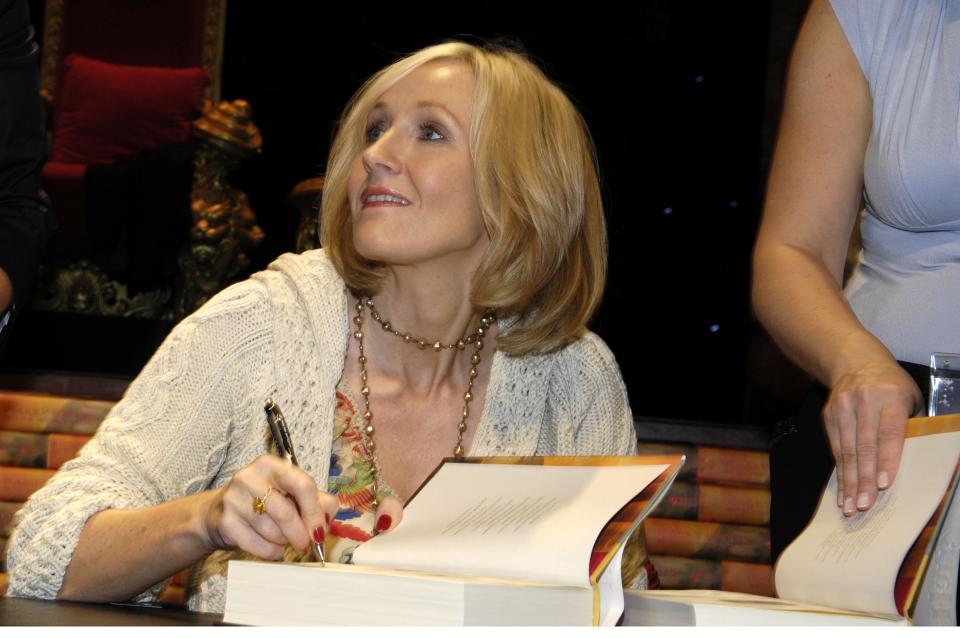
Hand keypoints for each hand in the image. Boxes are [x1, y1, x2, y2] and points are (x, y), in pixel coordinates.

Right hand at [201, 455, 337, 559]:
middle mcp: (250, 477)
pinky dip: (271, 552)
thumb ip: (317, 502)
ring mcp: (234, 499)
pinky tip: (271, 547)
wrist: (217, 513)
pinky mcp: (225, 522)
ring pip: (273, 532)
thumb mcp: (291, 493)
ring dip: (284, 543)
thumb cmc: (263, 502)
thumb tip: (326, 520)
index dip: (315, 512)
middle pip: (287, 513)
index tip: (320, 531)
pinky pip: (259, 546)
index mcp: (272, 465)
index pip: (303, 485)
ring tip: (282, 539)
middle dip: (301, 534)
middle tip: (306, 544)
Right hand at [823, 360, 921, 515]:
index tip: (883, 484)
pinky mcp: (828, 417)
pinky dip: (839, 472)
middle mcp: (864, 402)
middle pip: (863, 446)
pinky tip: (842, 490)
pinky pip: (835, 449)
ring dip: (848, 481)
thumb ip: (912, 427)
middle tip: (864, 505)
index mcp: (890, 397)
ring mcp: (842, 409)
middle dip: (863, 479)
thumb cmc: (890, 385)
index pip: (888, 433)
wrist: (854, 361)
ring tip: (850, 505)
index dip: (886, 460)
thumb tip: (915, 462)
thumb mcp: (910, 398)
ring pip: (846, 451)